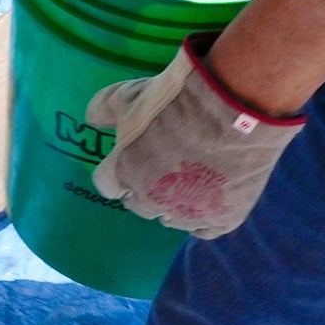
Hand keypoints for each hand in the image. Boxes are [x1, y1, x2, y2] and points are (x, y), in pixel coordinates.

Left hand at [83, 40, 303, 238]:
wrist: (233, 106)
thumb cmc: (177, 98)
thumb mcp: (129, 95)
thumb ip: (102, 110)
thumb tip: (90, 120)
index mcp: (123, 173)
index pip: (108, 184)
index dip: (119, 169)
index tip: (134, 156)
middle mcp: (150, 201)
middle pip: (139, 204)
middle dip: (146, 187)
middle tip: (167, 164)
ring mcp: (187, 214)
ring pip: (172, 218)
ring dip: (176, 202)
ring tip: (193, 178)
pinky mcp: (222, 218)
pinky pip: (205, 229)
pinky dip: (205, 217)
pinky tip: (210, 200)